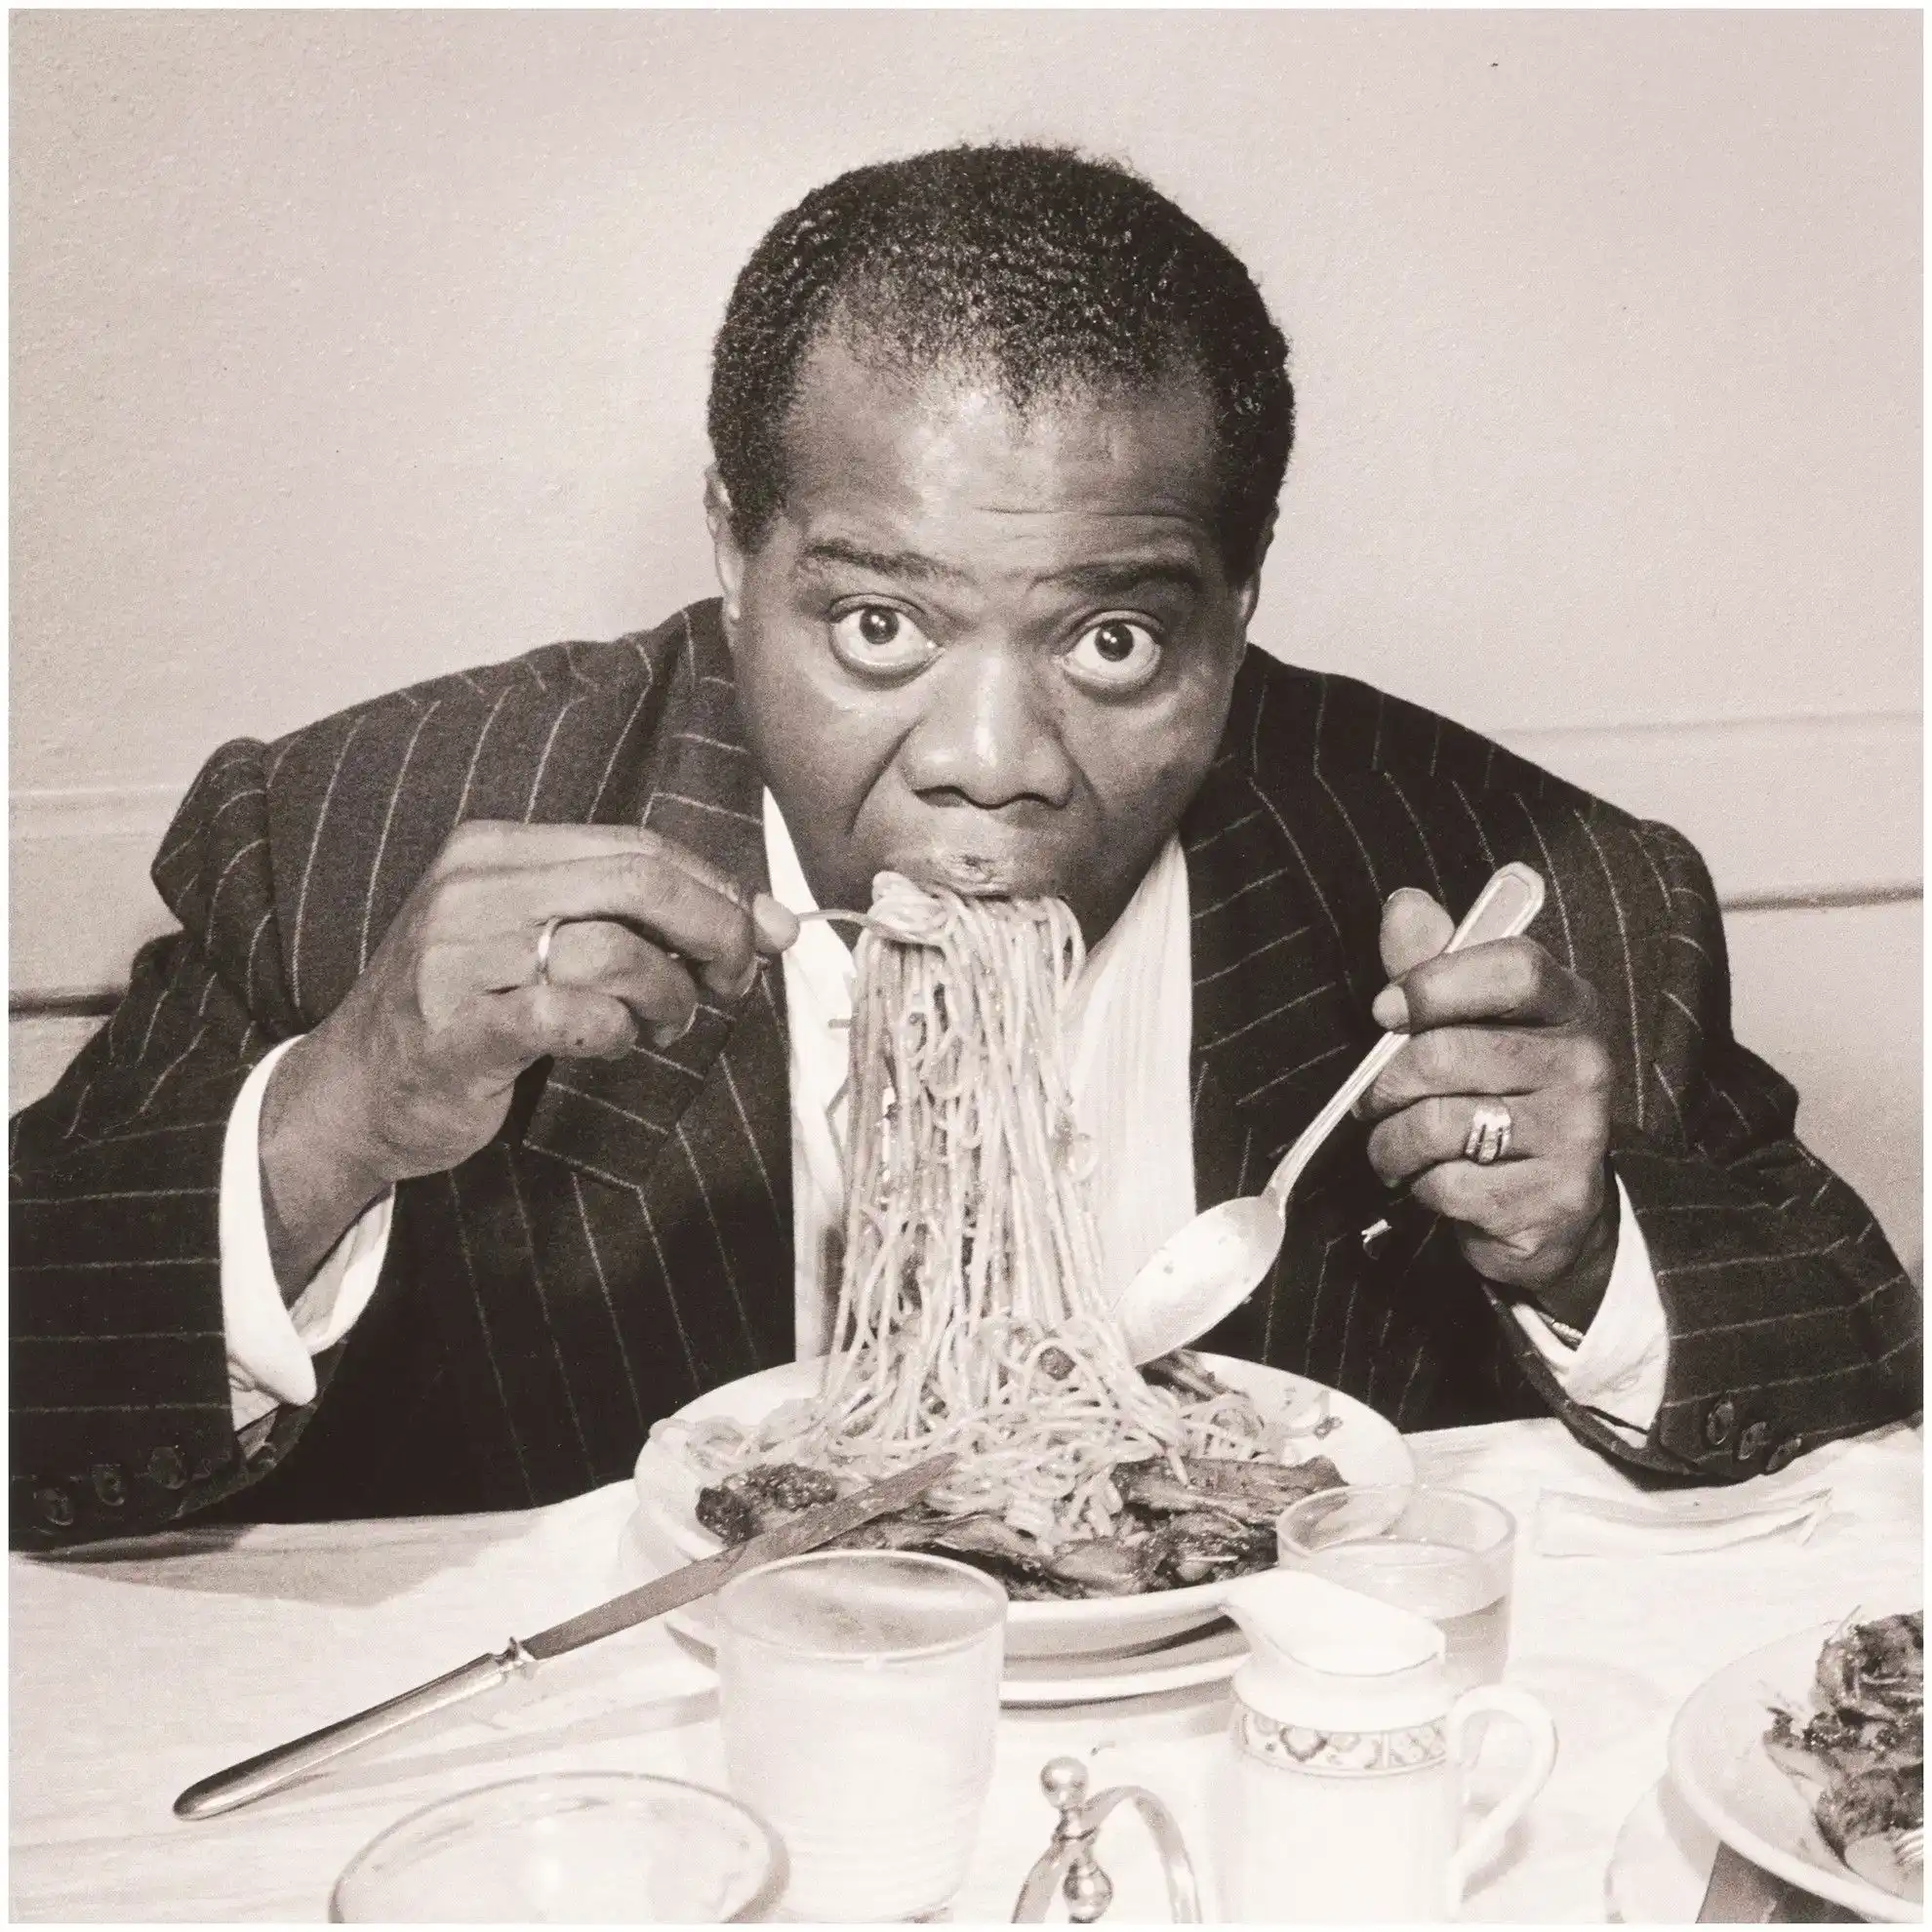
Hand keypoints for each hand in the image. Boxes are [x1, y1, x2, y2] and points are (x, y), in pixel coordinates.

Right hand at [259, 822, 798, 1288]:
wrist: (352, 1092)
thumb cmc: (465, 1013)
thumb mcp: (542, 942)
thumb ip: (640, 921)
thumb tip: (771, 921)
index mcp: (497, 850)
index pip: (638, 847)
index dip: (715, 890)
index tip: (756, 936)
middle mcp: (475, 888)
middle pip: (640, 882)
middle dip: (714, 932)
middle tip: (733, 982)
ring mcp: (460, 957)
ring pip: (616, 950)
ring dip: (668, 996)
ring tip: (663, 1025)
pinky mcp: (461, 1029)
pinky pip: (572, 1016)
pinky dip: (615, 1033)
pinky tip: (611, 1044)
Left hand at [1356, 886, 1617, 1328]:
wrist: (1549, 1207)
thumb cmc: (1493, 1096)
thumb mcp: (1469, 1023)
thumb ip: (1432, 965)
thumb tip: (1403, 904)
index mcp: (1569, 1006)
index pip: (1511, 968)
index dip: (1434, 983)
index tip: (1387, 1009)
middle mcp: (1585, 1065)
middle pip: (1447, 1053)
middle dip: (1387, 1083)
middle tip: (1378, 1100)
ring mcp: (1576, 1137)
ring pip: (1437, 1123)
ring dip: (1392, 1141)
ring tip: (1398, 1146)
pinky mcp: (1552, 1200)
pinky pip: (1447, 1185)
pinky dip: (1420, 1187)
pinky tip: (1436, 1182)